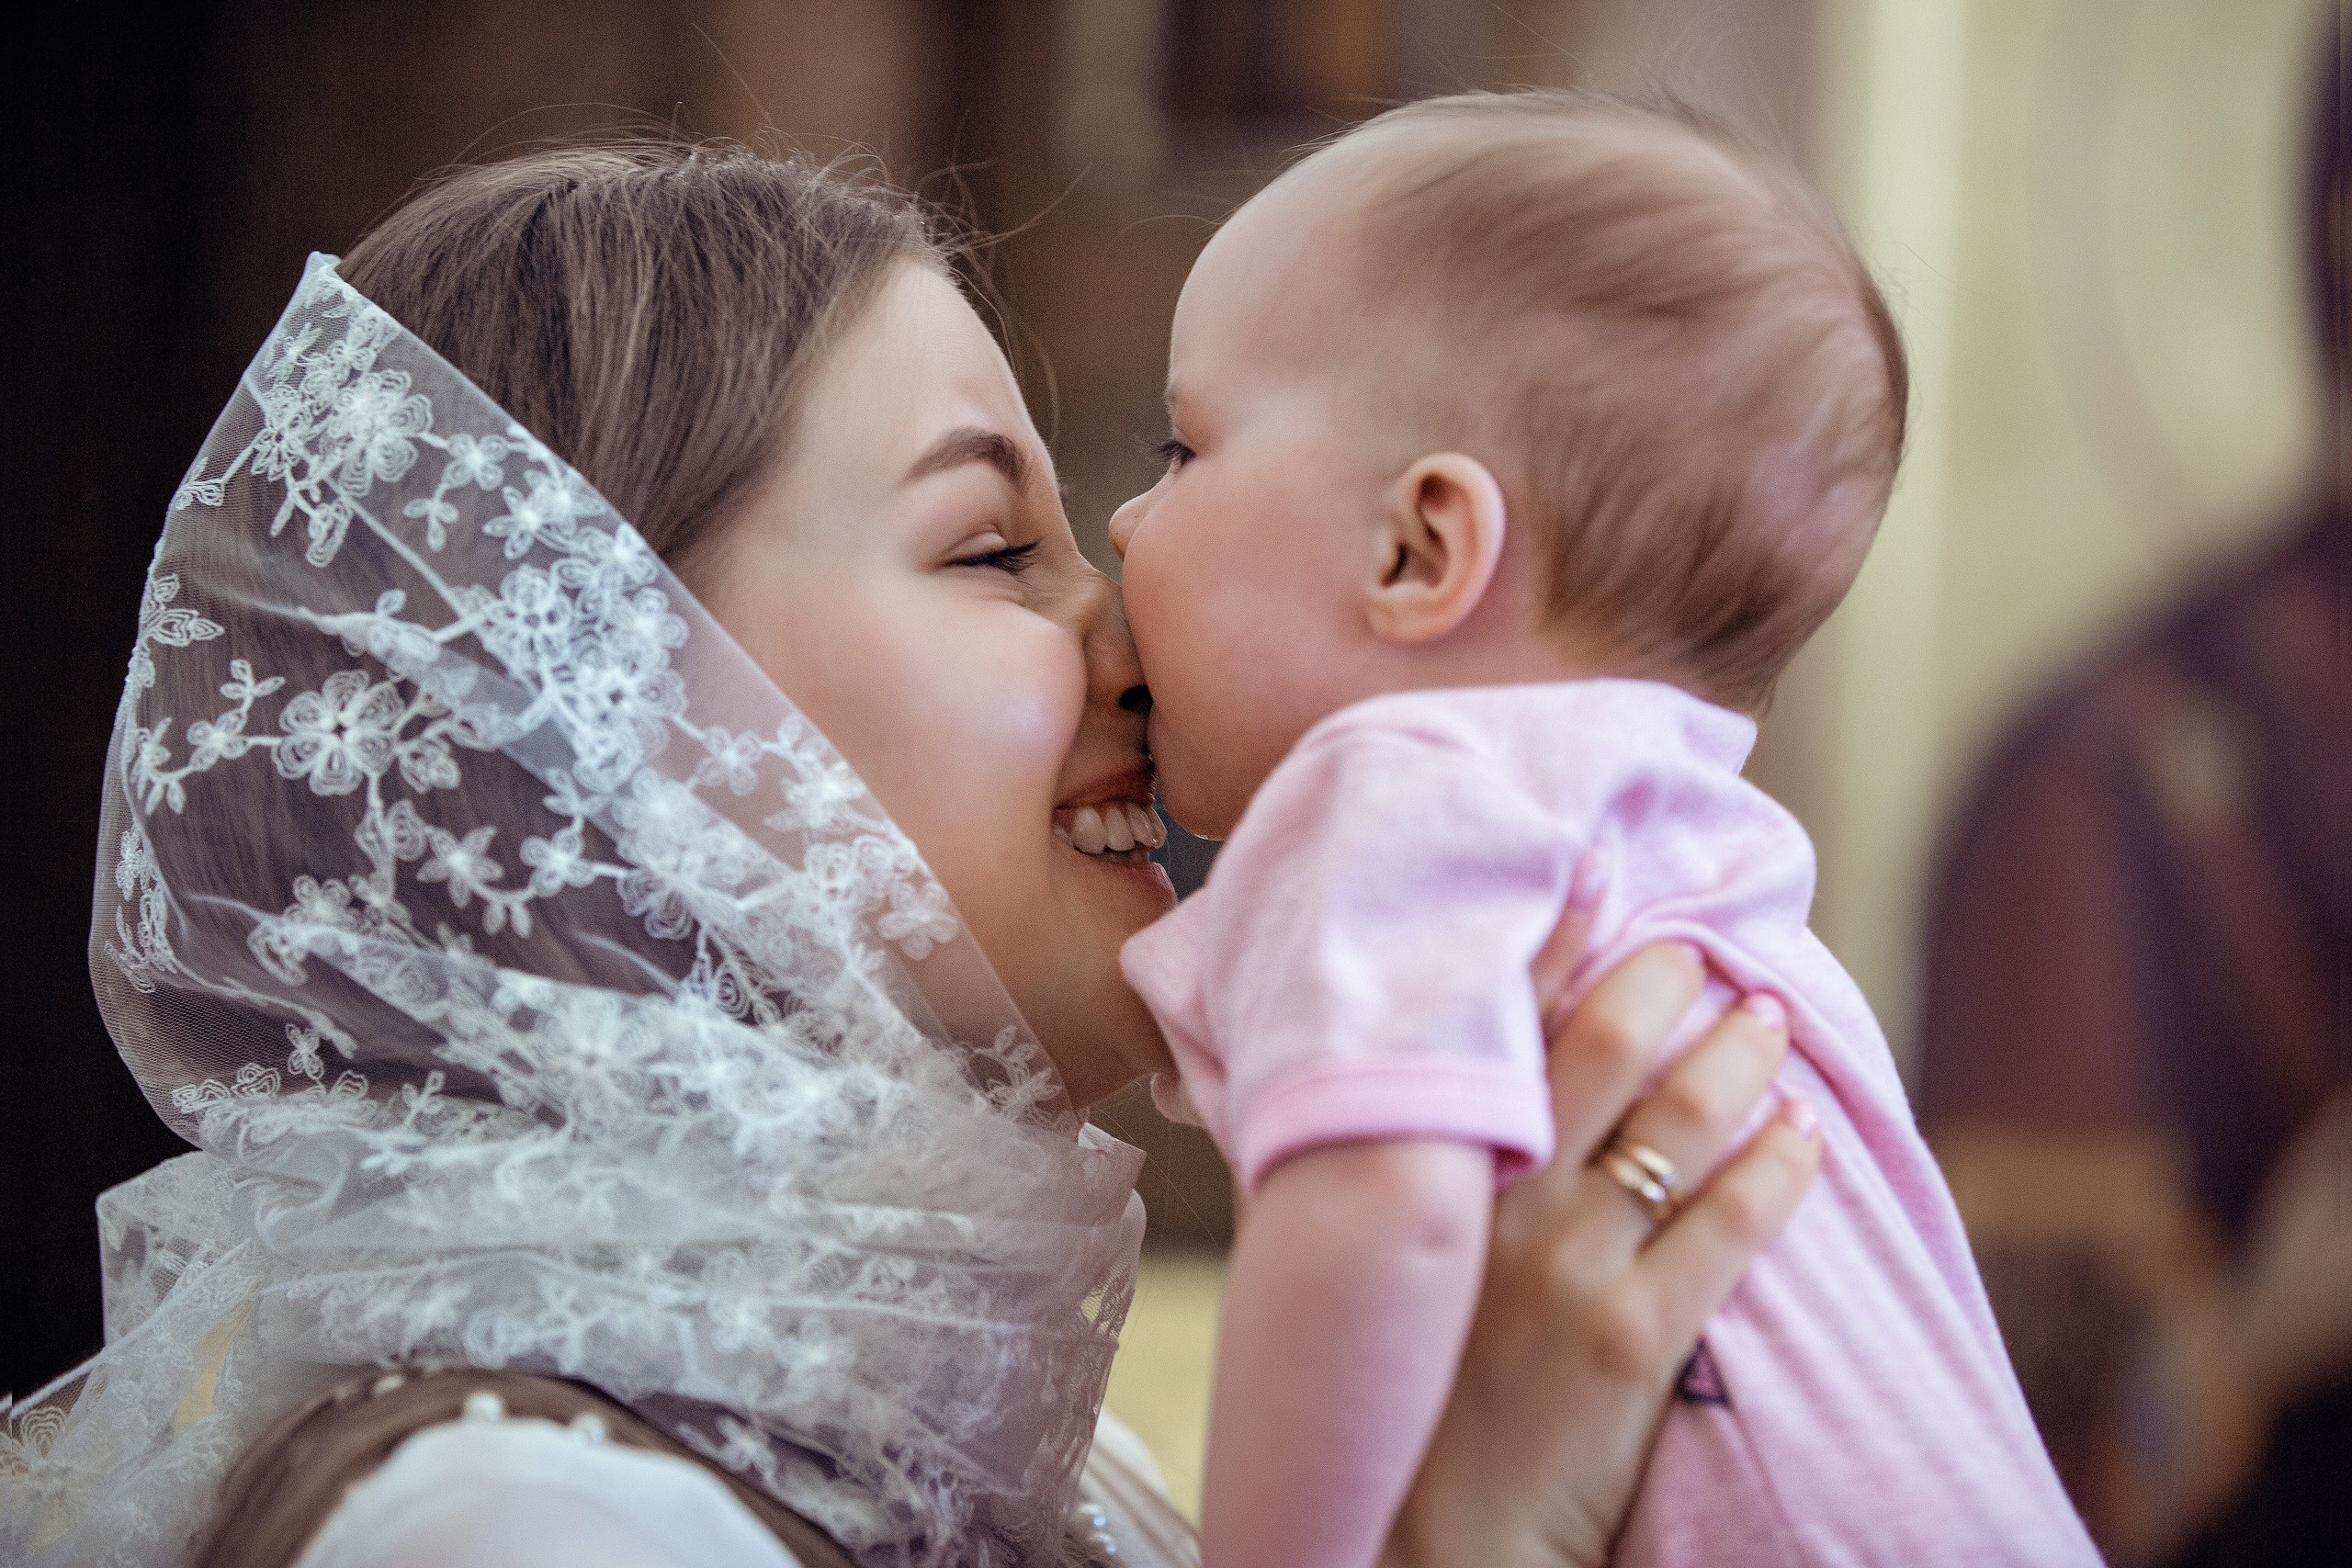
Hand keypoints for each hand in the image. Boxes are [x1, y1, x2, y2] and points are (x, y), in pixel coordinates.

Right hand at [1384, 944, 1820, 1567]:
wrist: (1420, 1545)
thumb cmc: (1382, 1404)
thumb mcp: (1340, 1273)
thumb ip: (1353, 1179)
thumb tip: (1345, 1092)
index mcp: (1426, 1173)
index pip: (1493, 1023)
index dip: (1551, 941)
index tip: (1592, 877)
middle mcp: (1497, 1202)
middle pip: (1605, 1047)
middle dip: (1665, 981)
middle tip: (1704, 949)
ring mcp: (1570, 1266)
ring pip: (1680, 1123)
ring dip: (1737, 1056)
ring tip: (1768, 1018)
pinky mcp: (1635, 1337)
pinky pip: (1729, 1225)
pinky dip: (1780, 1169)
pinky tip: (1804, 1136)